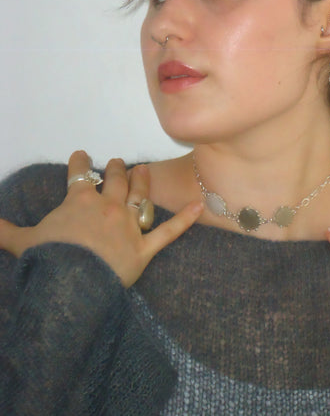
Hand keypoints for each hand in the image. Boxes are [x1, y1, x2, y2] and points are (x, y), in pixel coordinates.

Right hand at [0, 150, 203, 286]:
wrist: (71, 286)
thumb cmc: (48, 261)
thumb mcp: (23, 243)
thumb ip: (6, 231)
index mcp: (78, 202)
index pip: (78, 175)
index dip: (79, 162)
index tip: (80, 154)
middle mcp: (107, 207)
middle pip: (113, 181)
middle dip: (115, 169)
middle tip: (117, 161)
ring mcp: (128, 225)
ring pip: (139, 196)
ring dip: (142, 181)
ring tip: (143, 169)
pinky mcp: (144, 247)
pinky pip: (168, 231)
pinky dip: (185, 219)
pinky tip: (199, 205)